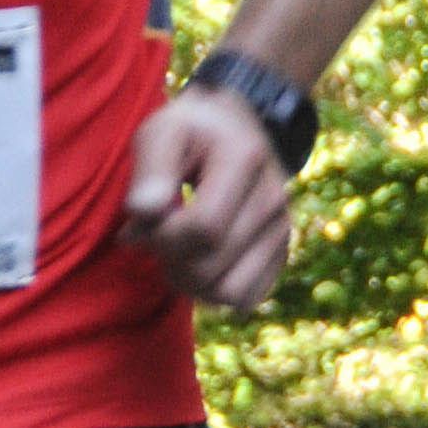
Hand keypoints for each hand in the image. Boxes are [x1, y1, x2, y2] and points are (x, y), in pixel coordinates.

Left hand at [120, 83, 293, 311]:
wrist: (233, 129)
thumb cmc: (188, 133)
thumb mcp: (161, 133)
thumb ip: (151, 169)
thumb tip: (145, 212)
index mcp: (245, 159)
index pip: (203, 228)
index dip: (163, 236)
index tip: (147, 219)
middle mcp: (274, 198)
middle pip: (210, 267)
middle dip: (169, 260)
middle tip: (157, 234)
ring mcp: (282, 229)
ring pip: (228, 293)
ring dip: (189, 282)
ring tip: (176, 251)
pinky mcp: (281, 254)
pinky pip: (246, 298)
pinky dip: (214, 291)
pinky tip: (199, 263)